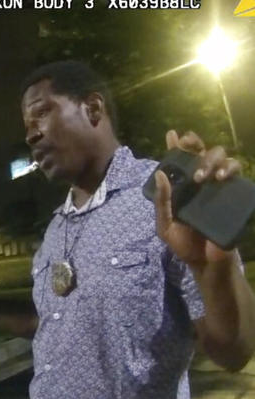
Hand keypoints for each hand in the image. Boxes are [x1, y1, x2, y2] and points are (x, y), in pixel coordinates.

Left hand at [154, 130, 241, 267]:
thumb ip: (161, 202)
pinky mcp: (234, 194)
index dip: (176, 145)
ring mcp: (218, 187)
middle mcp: (200, 182)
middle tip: (189, 158)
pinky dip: (230, 169)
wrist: (206, 263)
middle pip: (202, 152)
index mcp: (181, 187)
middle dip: (195, 148)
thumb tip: (160, 174)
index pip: (179, 160)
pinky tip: (221, 178)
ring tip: (204, 177)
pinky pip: (237, 173)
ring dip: (212, 160)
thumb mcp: (165, 225)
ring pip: (221, 157)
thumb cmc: (184, 244)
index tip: (172, 135)